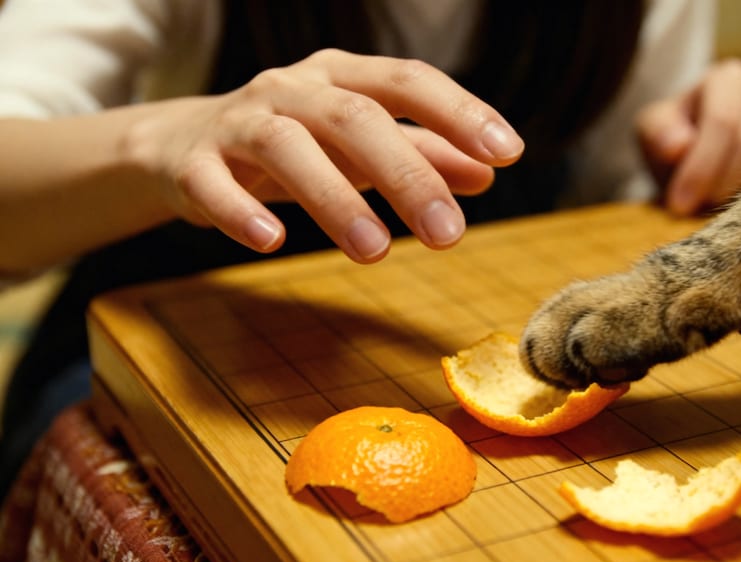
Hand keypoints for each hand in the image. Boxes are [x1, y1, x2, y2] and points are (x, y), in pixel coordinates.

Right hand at [124, 49, 523, 262]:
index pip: (407, 81)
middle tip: (448, 235)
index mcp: (341, 77)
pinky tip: (271, 241)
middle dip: (406, 175)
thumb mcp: (359, 144)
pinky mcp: (193, 164)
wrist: (180, 145)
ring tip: (374, 252)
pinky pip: (211, 183)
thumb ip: (422, 153)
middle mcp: (291, 89)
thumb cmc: (292, 141)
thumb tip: (487, 173)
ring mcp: (238, 123)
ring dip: (333, 199)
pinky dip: (239, 211)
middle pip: (354, 118)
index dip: (458, 111)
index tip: (507, 151)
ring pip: (286, 148)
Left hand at [636, 58, 740, 214]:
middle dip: (722, 183)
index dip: (702, 166)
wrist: (701, 154)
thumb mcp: (654, 134)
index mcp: (727, 77)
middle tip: (698, 210)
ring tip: (719, 209)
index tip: (679, 204)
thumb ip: (658, 135)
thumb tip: (678, 147)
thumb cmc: (676, 141)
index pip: (723, 120)